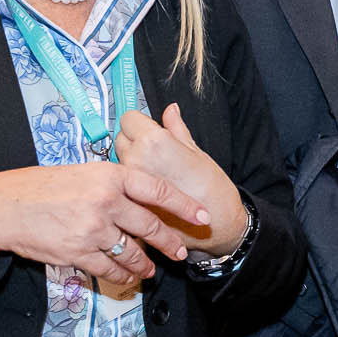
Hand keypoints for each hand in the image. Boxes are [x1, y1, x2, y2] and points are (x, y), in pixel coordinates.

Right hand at [0, 161, 211, 286]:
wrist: (3, 208)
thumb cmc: (42, 186)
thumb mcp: (83, 171)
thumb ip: (114, 182)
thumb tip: (143, 194)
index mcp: (110, 175)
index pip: (158, 190)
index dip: (184, 205)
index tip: (203, 215)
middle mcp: (106, 201)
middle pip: (150, 226)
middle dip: (170, 242)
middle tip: (181, 252)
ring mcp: (93, 229)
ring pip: (133, 252)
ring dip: (145, 264)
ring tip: (151, 270)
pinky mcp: (79, 252)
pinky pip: (110, 269)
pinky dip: (123, 276)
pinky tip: (129, 278)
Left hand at [112, 104, 248, 258]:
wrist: (218, 226)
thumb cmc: (213, 190)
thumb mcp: (197, 152)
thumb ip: (177, 129)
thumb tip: (170, 110)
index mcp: (154, 142)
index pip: (129, 118)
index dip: (141, 122)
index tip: (150, 128)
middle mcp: (136, 160)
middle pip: (120, 137)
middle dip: (134, 140)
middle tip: (156, 151)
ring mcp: (129, 183)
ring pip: (119, 161)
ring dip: (132, 161)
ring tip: (157, 172)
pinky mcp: (129, 201)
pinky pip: (123, 183)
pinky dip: (132, 183)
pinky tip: (152, 189)